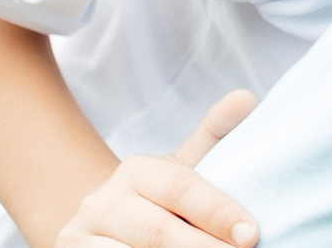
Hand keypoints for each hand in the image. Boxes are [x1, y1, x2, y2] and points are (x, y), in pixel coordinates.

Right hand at [56, 90, 259, 247]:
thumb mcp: (180, 170)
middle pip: (158, 232)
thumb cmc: (157, 202)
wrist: (98, 231)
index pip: (181, 189)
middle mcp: (102, 203)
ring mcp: (79, 238)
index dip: (218, 212)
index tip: (251, 235)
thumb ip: (213, 137)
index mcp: (136, 172)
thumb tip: (246, 98)